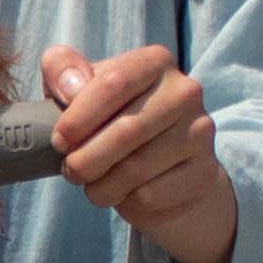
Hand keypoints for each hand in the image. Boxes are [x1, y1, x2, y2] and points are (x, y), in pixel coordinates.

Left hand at [40, 45, 232, 262]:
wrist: (159, 160)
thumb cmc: (108, 116)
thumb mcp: (78, 85)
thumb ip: (61, 68)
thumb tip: (72, 86)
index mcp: (154, 62)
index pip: (114, 82)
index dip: (78, 117)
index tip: (58, 141)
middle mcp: (185, 91)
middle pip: (127, 130)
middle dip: (85, 159)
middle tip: (70, 171)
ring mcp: (200, 131)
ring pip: (137, 168)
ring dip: (100, 186)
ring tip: (92, 185)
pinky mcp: (203, 171)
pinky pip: (151, 194)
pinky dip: (125, 200)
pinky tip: (123, 193)